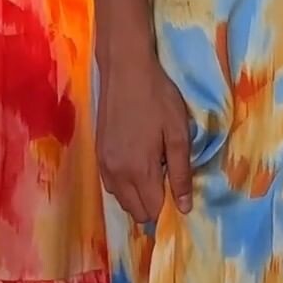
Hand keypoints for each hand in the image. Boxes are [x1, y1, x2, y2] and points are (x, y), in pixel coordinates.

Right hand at [96, 53, 192, 223]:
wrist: (125, 70)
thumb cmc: (158, 98)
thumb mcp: (178, 134)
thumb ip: (181, 174)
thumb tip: (184, 208)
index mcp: (139, 171)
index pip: (152, 211)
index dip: (168, 208)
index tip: (178, 193)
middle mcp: (117, 174)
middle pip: (135, 212)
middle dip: (153, 206)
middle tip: (167, 181)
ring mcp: (103, 164)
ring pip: (121, 200)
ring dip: (137, 196)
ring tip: (153, 171)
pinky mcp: (97, 154)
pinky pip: (110, 185)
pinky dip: (124, 186)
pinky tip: (136, 166)